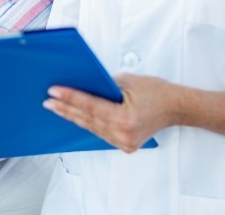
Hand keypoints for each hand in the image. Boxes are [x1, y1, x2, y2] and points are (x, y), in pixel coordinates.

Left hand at [43, 73, 180, 152]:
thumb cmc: (156, 91)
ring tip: (56, 107)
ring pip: (92, 128)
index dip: (69, 98)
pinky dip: (88, 123)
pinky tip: (74, 116)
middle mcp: (123, 133)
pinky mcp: (125, 145)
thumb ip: (105, 85)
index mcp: (125, 118)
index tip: (53, 92)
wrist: (176, 108)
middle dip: (65, 108)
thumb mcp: (128, 81)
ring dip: (73, 117)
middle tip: (48, 100)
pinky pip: (101, 133)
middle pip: (87, 119)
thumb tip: (83, 84)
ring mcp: (124, 142)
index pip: (90, 106)